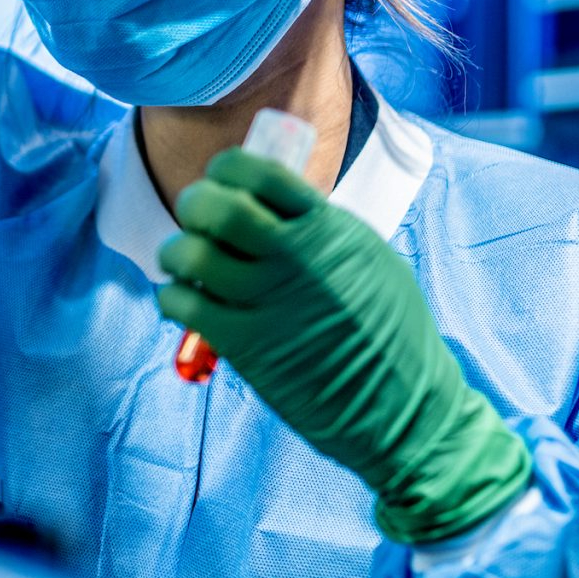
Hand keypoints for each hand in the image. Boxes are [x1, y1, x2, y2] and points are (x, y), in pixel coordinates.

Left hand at [156, 147, 530, 544]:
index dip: (227, 169)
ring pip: (192, 253)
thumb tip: (271, 210)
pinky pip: (185, 304)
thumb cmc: (392, 335)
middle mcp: (297, 258)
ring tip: (181, 262)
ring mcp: (269, 301)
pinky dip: (173, 297)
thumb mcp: (370, 261)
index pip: (260, 173)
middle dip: (196, 204)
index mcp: (329, 229)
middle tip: (194, 218)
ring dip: (176, 252)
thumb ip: (322, 232)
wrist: (404, 408)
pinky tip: (182, 301)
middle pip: (219, 207)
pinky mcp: (247, 346)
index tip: (220, 180)